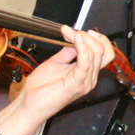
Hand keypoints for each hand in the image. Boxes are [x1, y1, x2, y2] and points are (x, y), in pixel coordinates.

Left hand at [0, 26, 115, 134]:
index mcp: (86, 73)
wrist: (29, 104)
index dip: (97, 38)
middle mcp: (89, 78)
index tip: (81, 30)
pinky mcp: (76, 85)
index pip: (104, 53)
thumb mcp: (56, 63)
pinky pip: (86, 63)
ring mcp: (85, 82)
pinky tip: (76, 39)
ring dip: (81, 39)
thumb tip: (75, 39)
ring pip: (96, 54)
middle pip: (102, 51)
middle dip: (87, 36)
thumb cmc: (40, 89)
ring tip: (68, 33)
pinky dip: (82, 48)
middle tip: (70, 31)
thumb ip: (68, 52)